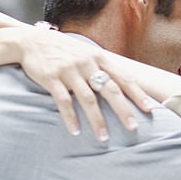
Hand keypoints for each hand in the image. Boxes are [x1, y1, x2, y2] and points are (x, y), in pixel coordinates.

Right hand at [16, 29, 155, 140]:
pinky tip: (75, 132)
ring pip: (87, 99)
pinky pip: (63, 101)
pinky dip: (70, 118)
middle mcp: (87, 63)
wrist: (30, 41)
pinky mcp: (51, 78)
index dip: (137, 94)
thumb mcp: (86, 53)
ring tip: (103, 138)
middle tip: (133, 128)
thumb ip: (103, 67)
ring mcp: (69, 71)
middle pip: (110, 90)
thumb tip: (124, 83)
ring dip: (97, 120)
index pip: (123, 77)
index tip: (150, 109)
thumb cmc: (63, 50)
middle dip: (123, 110)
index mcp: (99, 58)